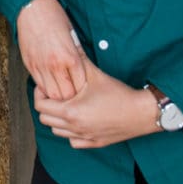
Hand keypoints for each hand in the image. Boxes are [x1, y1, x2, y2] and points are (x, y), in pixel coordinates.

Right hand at [16, 0, 86, 100]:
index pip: (80, 87)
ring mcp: (40, 66)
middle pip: (66, 96)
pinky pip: (38, 84)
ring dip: (57, 94)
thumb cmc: (55, 18)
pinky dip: (45, 86)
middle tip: (73, 92)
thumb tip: (81, 73)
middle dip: (71, 97)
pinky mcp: (29, 64)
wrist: (33, 7)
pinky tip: (49, 81)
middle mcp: (55, 64)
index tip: (83, 88)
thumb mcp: (73, 38)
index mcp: (70, 57)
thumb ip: (77, 58)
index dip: (82, 90)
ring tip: (61, 88)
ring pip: (50, 94)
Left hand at [34, 56, 159, 148]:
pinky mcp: (94, 143)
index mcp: (71, 111)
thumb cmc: (118, 94)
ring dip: (57, 119)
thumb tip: (69, 40)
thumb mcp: (95, 74)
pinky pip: (73, 141)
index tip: (47, 86)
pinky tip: (79, 120)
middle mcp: (75, 127)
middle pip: (45, 119)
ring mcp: (84, 137)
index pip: (40, 105)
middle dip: (47, 105)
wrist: (142, 113)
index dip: (40, 93)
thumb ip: (79, 58)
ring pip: (57, 131)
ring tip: (67, 105)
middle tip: (55, 95)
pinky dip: (71, 132)